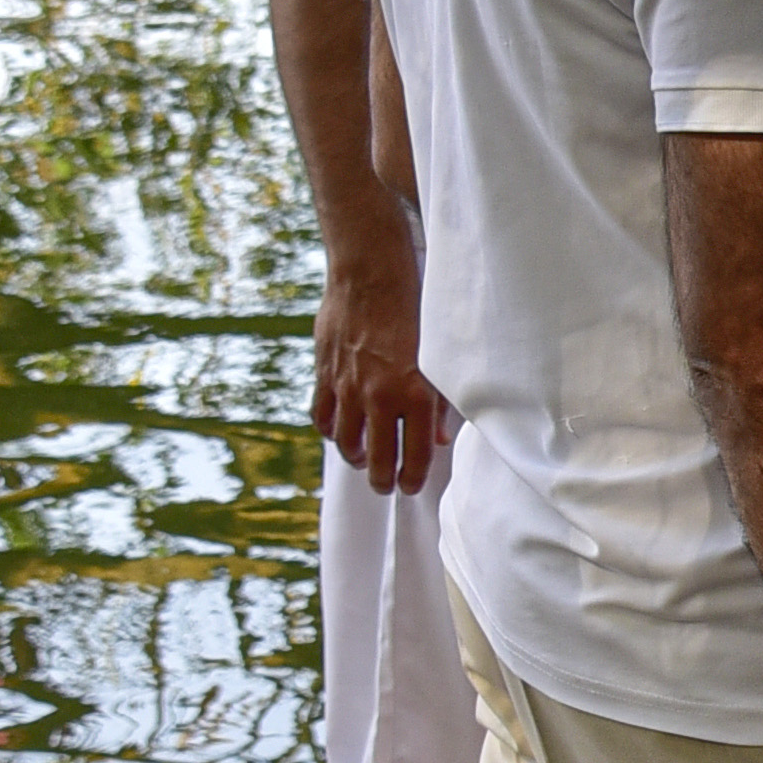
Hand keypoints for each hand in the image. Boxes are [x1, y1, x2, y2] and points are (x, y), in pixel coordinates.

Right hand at [311, 230, 453, 496]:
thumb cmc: (416, 311)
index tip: (411, 488)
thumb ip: (439, 402)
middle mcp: (378, 397)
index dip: (412, 480)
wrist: (372, 274)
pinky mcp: (325, 374)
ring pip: (345, 443)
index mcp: (414, 395)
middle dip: (382, 480)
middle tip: (386, 484)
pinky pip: (323, 417)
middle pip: (376, 460)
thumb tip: (436, 440)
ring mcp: (347, 388)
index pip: (413, 457)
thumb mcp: (439, 358)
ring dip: (355, 458)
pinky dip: (331, 431)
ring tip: (365, 460)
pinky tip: (341, 432)